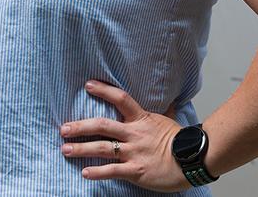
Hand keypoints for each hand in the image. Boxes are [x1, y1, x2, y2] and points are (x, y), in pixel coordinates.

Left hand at [60, 80, 188, 191]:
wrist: (194, 160)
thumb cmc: (181, 141)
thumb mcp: (169, 120)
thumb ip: (163, 110)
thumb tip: (168, 100)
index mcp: (142, 119)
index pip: (120, 99)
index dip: (103, 90)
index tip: (88, 85)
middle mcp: (134, 134)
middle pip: (102, 126)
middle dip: (80, 127)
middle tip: (63, 128)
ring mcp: (134, 152)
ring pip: (102, 149)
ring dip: (81, 149)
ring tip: (65, 149)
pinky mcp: (136, 171)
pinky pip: (112, 171)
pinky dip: (97, 172)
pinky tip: (84, 173)